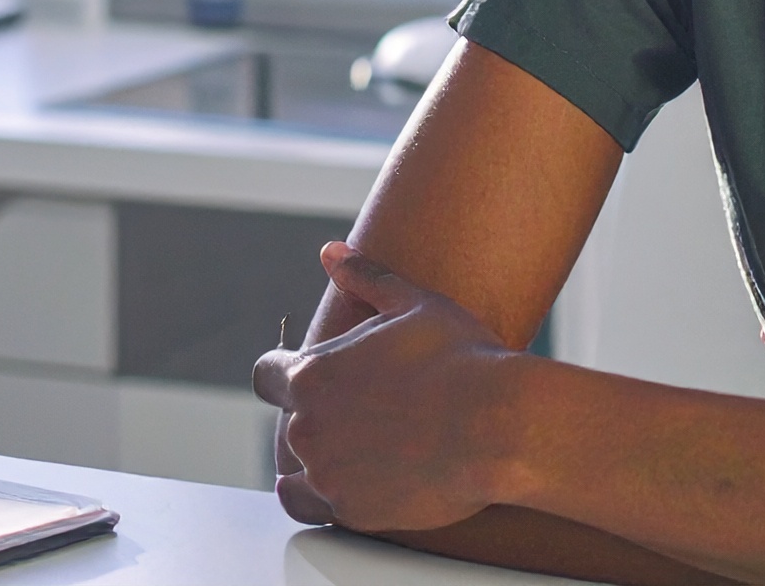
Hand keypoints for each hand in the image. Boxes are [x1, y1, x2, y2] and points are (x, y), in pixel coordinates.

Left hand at [252, 242, 528, 532]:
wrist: (499, 425)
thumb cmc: (461, 358)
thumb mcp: (413, 304)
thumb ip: (365, 278)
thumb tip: (331, 252)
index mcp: (312, 373)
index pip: (266, 376)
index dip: (284, 375)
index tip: (304, 379)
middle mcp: (308, 427)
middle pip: (291, 423)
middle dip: (319, 417)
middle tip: (362, 413)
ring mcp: (327, 474)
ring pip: (299, 472)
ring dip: (322, 461)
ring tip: (362, 452)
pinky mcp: (353, 512)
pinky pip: (319, 510)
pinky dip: (329, 499)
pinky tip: (354, 486)